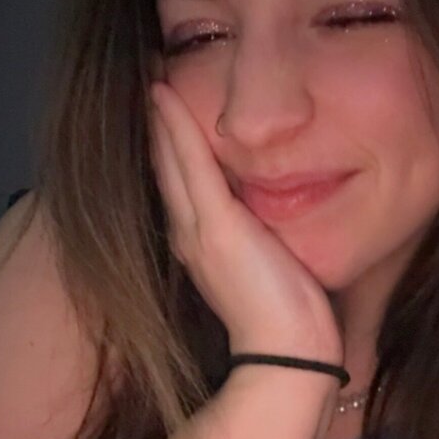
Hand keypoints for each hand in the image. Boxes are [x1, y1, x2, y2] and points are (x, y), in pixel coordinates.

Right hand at [148, 82, 343, 364]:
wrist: (289, 355)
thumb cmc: (289, 321)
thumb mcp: (272, 269)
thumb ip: (263, 243)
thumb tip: (273, 225)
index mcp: (202, 247)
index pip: (181, 189)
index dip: (170, 151)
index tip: (164, 115)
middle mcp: (189, 236)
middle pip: (165, 171)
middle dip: (157, 130)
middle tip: (149, 87)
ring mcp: (198, 230)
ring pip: (170, 161)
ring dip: (159, 120)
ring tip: (150, 83)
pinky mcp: (216, 226)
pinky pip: (190, 164)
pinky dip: (174, 128)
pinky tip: (162, 95)